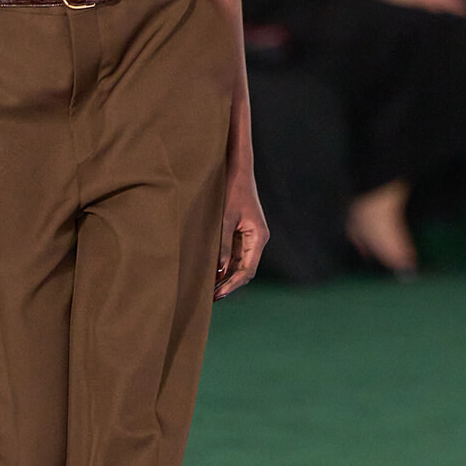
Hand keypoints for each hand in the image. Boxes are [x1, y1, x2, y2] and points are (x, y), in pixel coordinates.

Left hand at [215, 164, 267, 298]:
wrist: (236, 168)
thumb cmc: (230, 190)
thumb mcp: (224, 217)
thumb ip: (222, 244)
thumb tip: (219, 270)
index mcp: (258, 238)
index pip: (247, 270)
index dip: (232, 285)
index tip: (217, 294)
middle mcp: (256, 239)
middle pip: (244, 270)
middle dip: (228, 284)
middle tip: (209, 297)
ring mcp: (249, 236)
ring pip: (239, 264)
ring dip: (225, 276)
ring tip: (208, 289)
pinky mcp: (241, 232)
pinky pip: (234, 254)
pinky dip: (224, 264)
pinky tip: (210, 272)